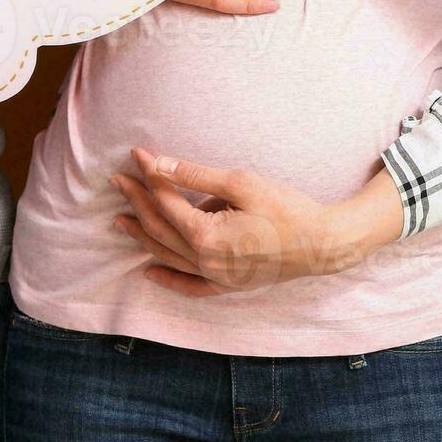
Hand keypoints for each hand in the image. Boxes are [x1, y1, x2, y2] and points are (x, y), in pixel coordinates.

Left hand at [109, 148, 400, 295]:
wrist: (323, 244)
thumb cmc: (287, 209)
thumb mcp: (241, 183)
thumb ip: (196, 176)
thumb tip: (159, 165)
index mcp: (205, 236)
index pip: (166, 203)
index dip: (150, 177)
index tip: (138, 155)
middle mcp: (204, 261)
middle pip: (160, 229)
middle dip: (138, 202)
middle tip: (119, 181)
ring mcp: (215, 277)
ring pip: (168, 256)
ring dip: (142, 237)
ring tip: (120, 221)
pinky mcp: (228, 284)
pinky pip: (189, 286)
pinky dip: (168, 279)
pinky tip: (149, 272)